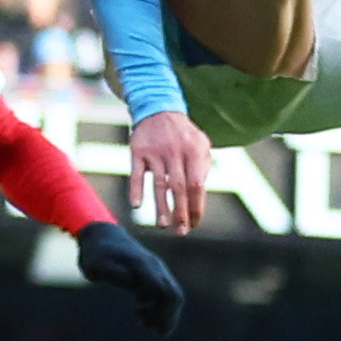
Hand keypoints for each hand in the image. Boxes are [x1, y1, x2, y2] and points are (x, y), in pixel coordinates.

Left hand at [76, 221, 185, 334]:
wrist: (100, 234)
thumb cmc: (95, 252)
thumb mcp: (96, 264)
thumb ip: (114, 273)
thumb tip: (134, 285)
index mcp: (144, 267)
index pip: (168, 294)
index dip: (163, 314)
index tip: (145, 325)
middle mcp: (155, 268)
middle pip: (175, 297)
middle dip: (167, 318)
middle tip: (147, 328)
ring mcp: (155, 270)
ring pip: (172, 296)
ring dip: (163, 314)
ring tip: (143, 325)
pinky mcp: (151, 273)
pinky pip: (164, 293)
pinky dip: (158, 307)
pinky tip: (140, 314)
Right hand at [128, 110, 211, 233]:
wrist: (158, 109)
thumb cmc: (183, 135)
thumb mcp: (201, 144)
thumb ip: (203, 168)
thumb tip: (199, 198)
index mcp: (194, 150)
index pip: (197, 185)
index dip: (197, 206)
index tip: (195, 223)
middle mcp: (175, 151)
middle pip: (179, 188)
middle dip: (181, 212)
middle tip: (181, 231)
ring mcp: (155, 151)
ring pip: (159, 184)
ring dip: (161, 207)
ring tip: (163, 225)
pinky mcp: (137, 151)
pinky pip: (136, 174)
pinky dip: (136, 189)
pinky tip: (137, 206)